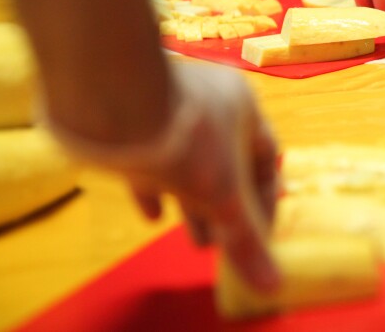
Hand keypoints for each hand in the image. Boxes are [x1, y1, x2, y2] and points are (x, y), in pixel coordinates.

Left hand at [48, 62, 279, 290]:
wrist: (113, 102)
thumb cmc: (187, 141)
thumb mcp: (223, 196)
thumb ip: (245, 239)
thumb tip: (271, 285)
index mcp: (244, 105)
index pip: (266, 157)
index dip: (266, 199)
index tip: (260, 235)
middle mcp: (210, 100)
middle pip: (226, 161)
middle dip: (225, 208)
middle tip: (223, 244)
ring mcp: (169, 107)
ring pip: (189, 162)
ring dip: (193, 204)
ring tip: (196, 242)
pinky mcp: (132, 119)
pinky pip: (150, 158)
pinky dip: (155, 189)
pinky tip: (151, 217)